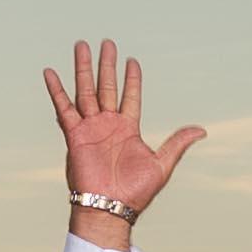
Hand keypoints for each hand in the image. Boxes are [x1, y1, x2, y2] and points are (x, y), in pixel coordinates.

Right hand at [43, 38, 201, 239]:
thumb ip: (177, 143)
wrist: (110, 208)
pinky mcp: (75, 135)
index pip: (131, 96)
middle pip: (106, 87)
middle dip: (106, 65)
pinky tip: (51, 72)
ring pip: (85, 91)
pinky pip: (64, 108)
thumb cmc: (136, 192)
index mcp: (128, 129)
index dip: (132, 78)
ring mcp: (90, 128)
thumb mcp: (162, 164)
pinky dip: (57, 90)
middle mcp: (108, 124)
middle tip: (106, 42)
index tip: (132, 61)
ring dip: (83, 69)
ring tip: (82, 46)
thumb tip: (201, 130)